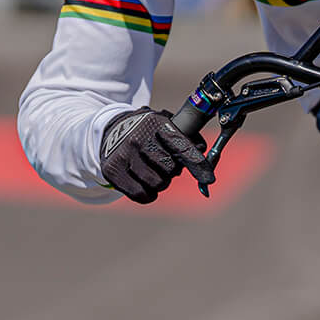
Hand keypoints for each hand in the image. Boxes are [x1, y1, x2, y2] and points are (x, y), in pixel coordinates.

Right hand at [100, 108, 214, 203]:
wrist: (110, 131)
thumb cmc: (147, 131)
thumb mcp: (165, 124)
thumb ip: (187, 136)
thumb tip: (201, 150)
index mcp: (155, 124)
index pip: (181, 146)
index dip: (197, 163)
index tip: (208, 178)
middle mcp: (138, 138)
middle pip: (171, 169)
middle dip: (172, 171)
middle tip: (163, 164)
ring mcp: (123, 155)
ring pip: (157, 184)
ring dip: (160, 183)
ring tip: (153, 172)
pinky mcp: (112, 171)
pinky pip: (141, 194)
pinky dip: (148, 194)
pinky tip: (145, 184)